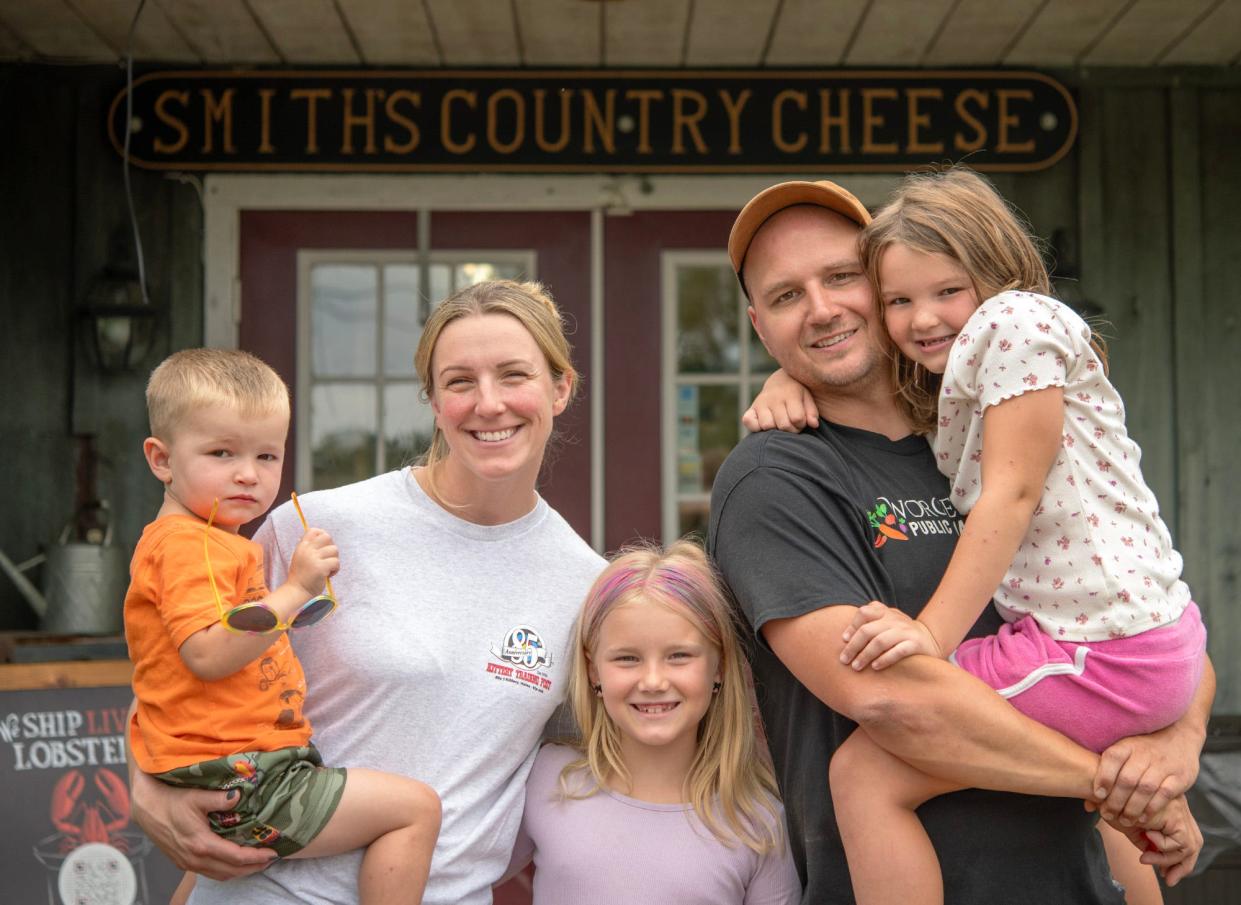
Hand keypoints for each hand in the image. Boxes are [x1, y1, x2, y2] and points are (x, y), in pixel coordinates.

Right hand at [130, 769, 274, 879]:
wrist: (146, 808)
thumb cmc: (171, 800)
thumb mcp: (197, 796)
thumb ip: (220, 798)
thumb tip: (239, 796)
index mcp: (201, 844)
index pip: (236, 857)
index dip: (256, 857)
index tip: (273, 853)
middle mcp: (194, 858)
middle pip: (231, 871)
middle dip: (253, 867)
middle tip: (270, 860)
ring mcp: (187, 863)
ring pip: (220, 875)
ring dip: (240, 871)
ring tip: (256, 863)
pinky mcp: (182, 862)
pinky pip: (209, 872)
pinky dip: (226, 870)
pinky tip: (234, 862)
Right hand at [288, 527, 338, 598]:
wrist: (296, 591)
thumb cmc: (300, 576)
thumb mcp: (300, 557)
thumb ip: (309, 548)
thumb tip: (324, 539)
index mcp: (302, 546)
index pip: (314, 530)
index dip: (322, 535)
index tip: (324, 547)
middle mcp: (307, 550)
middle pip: (327, 537)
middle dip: (331, 547)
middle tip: (328, 558)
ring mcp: (313, 558)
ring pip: (334, 550)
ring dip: (334, 560)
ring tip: (327, 569)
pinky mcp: (320, 567)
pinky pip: (336, 562)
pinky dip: (336, 569)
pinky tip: (329, 575)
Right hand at [742, 368, 818, 433]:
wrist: (780, 381)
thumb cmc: (797, 393)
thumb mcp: (807, 398)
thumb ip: (812, 412)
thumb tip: (813, 424)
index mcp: (790, 394)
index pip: (797, 418)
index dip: (801, 424)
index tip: (801, 421)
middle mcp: (774, 398)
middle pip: (783, 425)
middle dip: (791, 429)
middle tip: (792, 425)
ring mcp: (761, 403)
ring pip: (767, 425)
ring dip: (775, 429)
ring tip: (780, 424)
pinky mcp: (751, 409)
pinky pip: (749, 422)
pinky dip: (755, 427)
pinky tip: (765, 425)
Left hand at [840, 601, 943, 669]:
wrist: (930, 639)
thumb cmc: (899, 634)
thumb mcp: (885, 623)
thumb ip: (869, 625)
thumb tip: (845, 639)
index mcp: (885, 612)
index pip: (864, 613)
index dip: (852, 626)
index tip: (844, 640)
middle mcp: (895, 619)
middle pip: (868, 630)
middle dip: (853, 646)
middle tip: (844, 660)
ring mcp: (906, 631)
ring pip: (880, 641)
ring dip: (865, 655)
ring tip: (856, 667)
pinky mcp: (916, 644)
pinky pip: (898, 651)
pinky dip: (884, 659)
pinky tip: (875, 667)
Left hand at [1089, 722, 1202, 826]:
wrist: (1178, 736)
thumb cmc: (1142, 751)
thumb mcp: (1123, 754)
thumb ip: (1105, 775)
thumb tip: (1088, 805)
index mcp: (1128, 744)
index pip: (1112, 758)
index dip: (1103, 777)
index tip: (1098, 795)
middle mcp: (1145, 753)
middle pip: (1127, 778)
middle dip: (1116, 800)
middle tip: (1108, 815)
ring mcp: (1164, 764)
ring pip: (1145, 788)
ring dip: (1133, 808)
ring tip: (1124, 820)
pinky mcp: (1179, 776)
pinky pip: (1164, 794)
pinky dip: (1152, 808)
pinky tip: (1143, 818)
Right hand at [1103, 794, 1202, 886]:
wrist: (1099, 789)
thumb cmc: (1110, 804)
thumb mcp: (1130, 827)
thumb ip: (1145, 840)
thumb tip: (1154, 859)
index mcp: (1169, 807)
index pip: (1186, 837)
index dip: (1178, 858)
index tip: (1164, 873)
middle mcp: (1178, 806)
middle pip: (1194, 842)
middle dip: (1183, 865)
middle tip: (1168, 879)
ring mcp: (1179, 808)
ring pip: (1189, 846)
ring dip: (1167, 859)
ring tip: (1145, 858)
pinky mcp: (1175, 813)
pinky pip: (1179, 842)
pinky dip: (1164, 848)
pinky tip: (1147, 837)